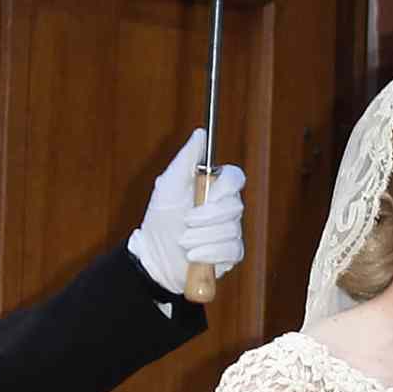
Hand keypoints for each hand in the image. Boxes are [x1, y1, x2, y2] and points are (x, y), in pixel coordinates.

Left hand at [128, 129, 246, 296]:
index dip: (224, 188)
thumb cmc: (160, 218)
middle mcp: (226, 207)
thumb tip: (200, 134)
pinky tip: (193, 255)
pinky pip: (231, 250)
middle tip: (186, 221)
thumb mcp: (169, 184)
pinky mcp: (230, 254)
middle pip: (235, 206)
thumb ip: (186, 158)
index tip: (206, 195)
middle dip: (206, 218)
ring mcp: (230, 231)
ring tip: (184, 241)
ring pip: (231, 230)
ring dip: (202, 237)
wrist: (157, 257)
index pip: (236, 178)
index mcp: (213, 187)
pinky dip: (209, 253)